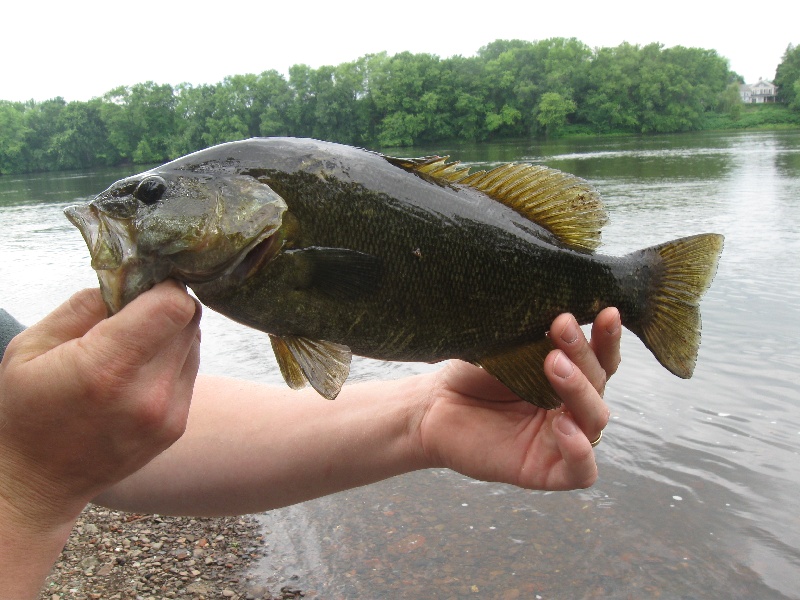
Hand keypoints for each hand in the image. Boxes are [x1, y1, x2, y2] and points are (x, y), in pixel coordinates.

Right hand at [0, 280, 200, 532]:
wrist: (35, 484)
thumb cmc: (25, 410)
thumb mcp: (32, 347)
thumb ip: (84, 306)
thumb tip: (129, 280)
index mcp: (108, 368)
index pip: (175, 307)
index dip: (163, 286)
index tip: (141, 286)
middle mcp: (148, 394)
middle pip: (189, 321)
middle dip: (164, 306)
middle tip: (132, 312)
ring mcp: (168, 414)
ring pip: (194, 344)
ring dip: (170, 333)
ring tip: (130, 346)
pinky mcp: (176, 426)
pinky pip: (189, 371)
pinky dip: (171, 360)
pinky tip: (136, 372)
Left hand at [417, 308, 619, 490]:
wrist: (432, 407)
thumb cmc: (469, 375)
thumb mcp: (507, 350)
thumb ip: (539, 339)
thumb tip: (567, 311)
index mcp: (567, 379)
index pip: (600, 361)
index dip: (607, 339)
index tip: (606, 312)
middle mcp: (569, 409)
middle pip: (599, 386)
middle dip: (584, 355)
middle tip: (561, 326)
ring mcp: (559, 441)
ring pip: (594, 422)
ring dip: (580, 390)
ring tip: (554, 363)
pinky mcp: (545, 471)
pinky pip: (581, 471)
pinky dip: (580, 451)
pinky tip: (563, 425)